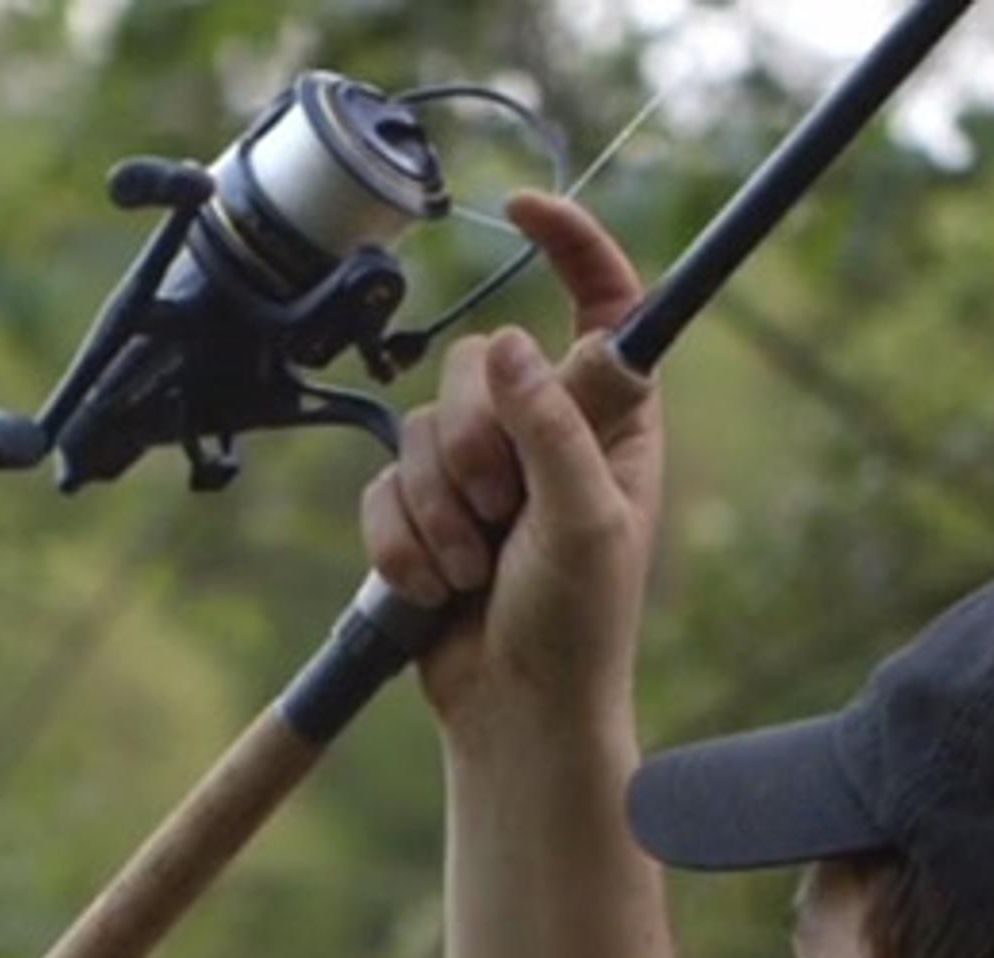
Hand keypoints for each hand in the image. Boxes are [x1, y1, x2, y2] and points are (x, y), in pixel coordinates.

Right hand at [359, 192, 665, 744]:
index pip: (604, 304)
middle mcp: (546, 430)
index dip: (571, 245)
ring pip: (420, 426)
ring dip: (438, 510)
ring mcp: (481, 470)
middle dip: (475, 447)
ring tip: (473, 571)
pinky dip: (400, 540)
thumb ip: (553, 428)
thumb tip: (517, 345)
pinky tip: (433, 588)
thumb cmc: (576, 627)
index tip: (520, 209)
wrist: (514, 713)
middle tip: (500, 517)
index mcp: (612, 420)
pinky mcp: (423, 509)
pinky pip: (382, 484)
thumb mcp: (584, 522)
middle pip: (480, 365)